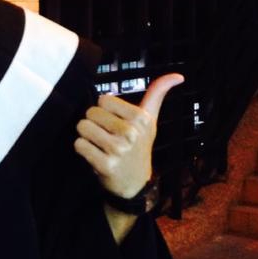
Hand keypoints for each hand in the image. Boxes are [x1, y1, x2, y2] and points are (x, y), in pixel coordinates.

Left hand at [74, 74, 183, 199]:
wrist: (134, 183)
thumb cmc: (139, 146)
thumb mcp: (149, 121)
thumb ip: (157, 94)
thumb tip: (178, 75)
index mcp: (141, 118)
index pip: (104, 99)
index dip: (104, 110)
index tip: (115, 122)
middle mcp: (131, 133)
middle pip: (90, 112)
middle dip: (93, 123)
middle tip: (106, 136)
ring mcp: (118, 149)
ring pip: (82, 127)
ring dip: (86, 136)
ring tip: (99, 145)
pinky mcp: (105, 164)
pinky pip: (79, 144)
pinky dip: (82, 149)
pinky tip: (95, 155)